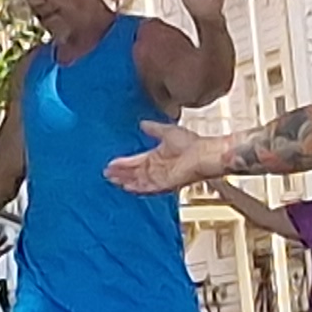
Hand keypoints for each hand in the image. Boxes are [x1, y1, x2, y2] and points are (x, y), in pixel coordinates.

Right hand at [105, 120, 234, 195]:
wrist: (205, 154)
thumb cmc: (192, 143)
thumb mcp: (167, 131)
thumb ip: (154, 128)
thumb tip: (142, 123)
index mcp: (157, 157)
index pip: (137, 161)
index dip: (124, 163)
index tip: (112, 163)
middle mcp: (157, 169)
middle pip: (135, 172)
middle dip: (121, 173)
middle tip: (106, 173)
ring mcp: (160, 177)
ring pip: (138, 180)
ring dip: (126, 180)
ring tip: (112, 180)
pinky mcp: (165, 184)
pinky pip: (148, 187)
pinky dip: (137, 187)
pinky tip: (127, 186)